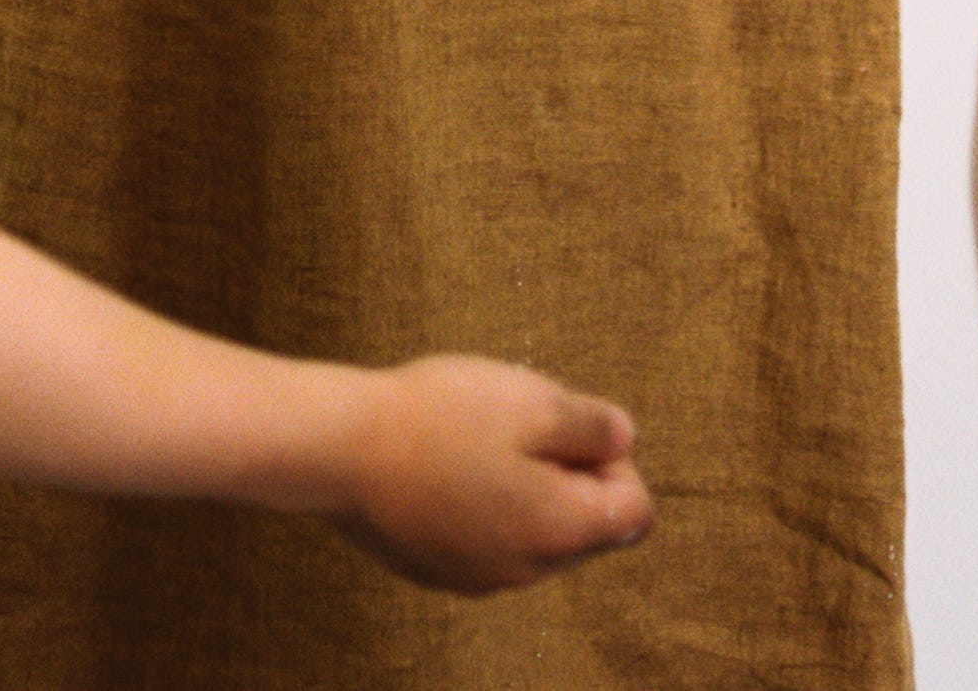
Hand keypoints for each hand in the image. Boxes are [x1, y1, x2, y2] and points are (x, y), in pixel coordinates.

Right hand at [327, 361, 652, 595]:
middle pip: (586, 525)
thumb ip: (593, 426)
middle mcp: (528, 569)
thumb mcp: (532, 400)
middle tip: (519, 421)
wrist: (342, 451)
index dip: (615, 458)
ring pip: (536, 532)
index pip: (635, 511)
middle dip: (570, 471)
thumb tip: (625, 440)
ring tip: (477, 437)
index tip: (569, 423)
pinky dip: (486, 504)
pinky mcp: (443, 571)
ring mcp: (482, 577)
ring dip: (527, 486)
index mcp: (560, 529)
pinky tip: (446, 462)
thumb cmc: (440, 418)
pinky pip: (491, 540)